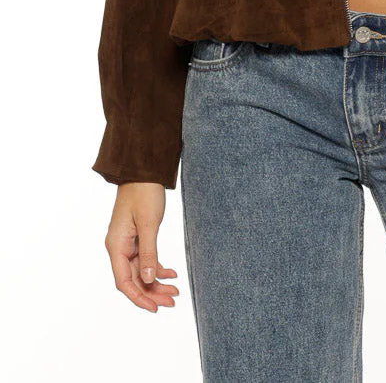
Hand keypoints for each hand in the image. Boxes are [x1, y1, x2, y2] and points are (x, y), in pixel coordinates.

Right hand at [103, 183, 179, 311]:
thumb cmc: (143, 192)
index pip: (124, 281)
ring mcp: (128, 243)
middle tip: (172, 302)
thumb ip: (149, 252)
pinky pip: (146, 260)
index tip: (155, 308)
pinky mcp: (137, 238)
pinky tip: (172, 273)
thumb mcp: (149, 223)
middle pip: (133, 280)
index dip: (138, 297)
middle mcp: (119, 247)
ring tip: (175, 292)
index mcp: (116, 246)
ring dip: (157, 282)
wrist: (143, 170)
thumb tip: (149, 279)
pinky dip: (158, 268)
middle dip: (152, 292)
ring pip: (141, 271)